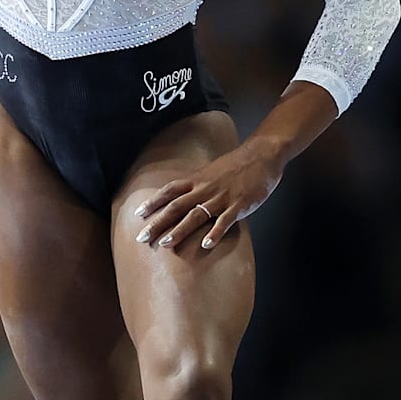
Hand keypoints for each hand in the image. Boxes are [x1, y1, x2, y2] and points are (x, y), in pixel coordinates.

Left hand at [133, 140, 283, 251]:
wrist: (262, 155)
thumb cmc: (237, 164)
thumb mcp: (211, 171)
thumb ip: (198, 184)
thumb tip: (183, 195)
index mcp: (198, 179)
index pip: (170, 191)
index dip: (153, 202)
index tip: (138, 214)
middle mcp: (205, 188)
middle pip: (176, 207)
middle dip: (158, 223)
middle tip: (142, 238)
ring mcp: (222, 197)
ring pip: (196, 215)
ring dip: (179, 230)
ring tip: (166, 244)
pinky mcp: (239, 205)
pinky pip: (225, 221)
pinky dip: (215, 233)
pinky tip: (206, 245)